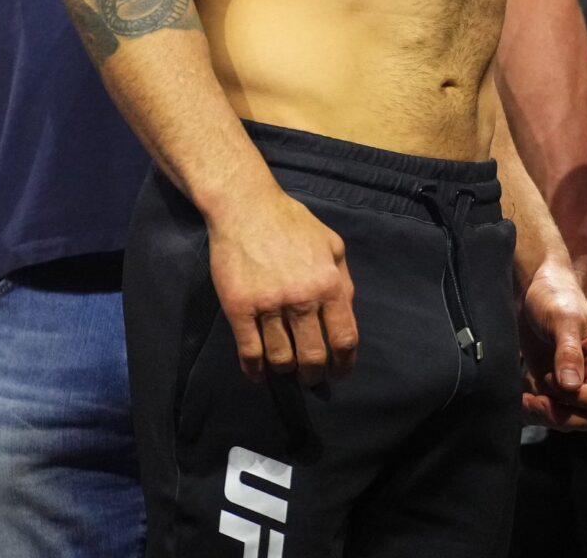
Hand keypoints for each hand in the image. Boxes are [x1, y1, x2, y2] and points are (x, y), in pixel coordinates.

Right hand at [207, 188, 358, 384]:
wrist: (248, 209)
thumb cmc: (294, 224)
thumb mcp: (332, 245)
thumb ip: (343, 280)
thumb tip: (347, 315)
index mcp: (329, 283)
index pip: (344, 338)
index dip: (345, 364)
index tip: (340, 373)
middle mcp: (302, 299)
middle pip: (313, 356)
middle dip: (314, 374)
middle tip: (311, 378)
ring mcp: (269, 305)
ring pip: (280, 358)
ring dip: (285, 371)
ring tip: (287, 370)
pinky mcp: (239, 308)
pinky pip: (249, 352)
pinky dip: (255, 371)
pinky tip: (259, 375)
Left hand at [520, 258, 586, 429]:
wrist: (534, 288)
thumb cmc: (556, 296)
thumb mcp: (564, 321)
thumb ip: (568, 353)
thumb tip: (571, 387)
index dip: (575, 399)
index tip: (550, 378)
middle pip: (585, 417)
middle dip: (559, 415)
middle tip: (534, 401)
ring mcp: (571, 382)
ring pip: (566, 418)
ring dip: (545, 416)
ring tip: (524, 399)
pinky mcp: (550, 384)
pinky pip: (548, 410)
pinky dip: (533, 411)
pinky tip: (520, 394)